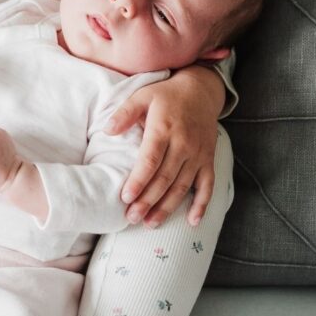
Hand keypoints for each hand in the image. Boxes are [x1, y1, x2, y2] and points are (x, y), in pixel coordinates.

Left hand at [105, 65, 224, 226]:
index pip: (150, 160)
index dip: (139, 181)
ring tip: (150, 223)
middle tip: (131, 218)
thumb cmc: (166, 95)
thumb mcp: (142, 96)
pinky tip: (191, 222)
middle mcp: (183, 144)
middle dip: (148, 201)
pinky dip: (201, 205)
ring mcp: (198, 154)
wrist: (201, 91)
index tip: (125, 197)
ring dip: (167, 207)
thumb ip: (124, 113)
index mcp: (164, 129)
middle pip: (165, 178)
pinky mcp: (208, 160)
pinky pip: (207, 186)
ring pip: (183, 186)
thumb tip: (107, 130)